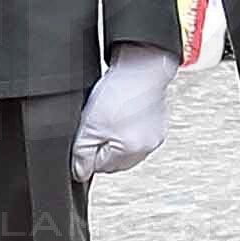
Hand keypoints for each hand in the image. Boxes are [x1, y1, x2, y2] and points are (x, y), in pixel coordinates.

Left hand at [71, 46, 173, 181]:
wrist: (142, 67)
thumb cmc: (119, 91)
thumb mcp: (89, 124)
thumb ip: (81, 153)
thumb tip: (80, 173)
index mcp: (130, 152)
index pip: (99, 167)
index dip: (88, 149)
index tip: (88, 131)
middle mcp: (146, 149)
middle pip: (114, 161)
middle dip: (103, 146)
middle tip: (98, 123)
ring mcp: (155, 137)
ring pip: (126, 149)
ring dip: (116, 138)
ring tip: (112, 116)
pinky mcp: (159, 126)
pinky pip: (137, 136)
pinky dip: (128, 128)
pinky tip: (123, 113)